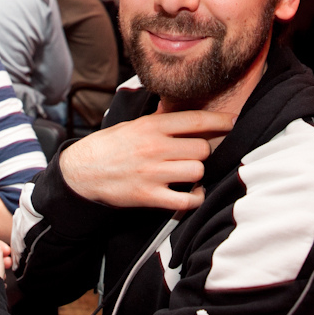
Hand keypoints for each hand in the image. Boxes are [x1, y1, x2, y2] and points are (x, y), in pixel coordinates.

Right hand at [59, 110, 235, 209]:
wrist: (81, 171)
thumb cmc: (110, 146)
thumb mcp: (134, 125)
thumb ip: (161, 121)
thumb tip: (189, 114)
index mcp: (151, 126)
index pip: (195, 120)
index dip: (219, 120)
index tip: (232, 121)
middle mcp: (154, 148)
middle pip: (202, 148)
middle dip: (202, 152)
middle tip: (193, 154)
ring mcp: (152, 173)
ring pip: (197, 171)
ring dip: (197, 173)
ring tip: (189, 173)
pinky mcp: (149, 196)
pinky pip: (186, 200)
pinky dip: (195, 198)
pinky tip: (193, 193)